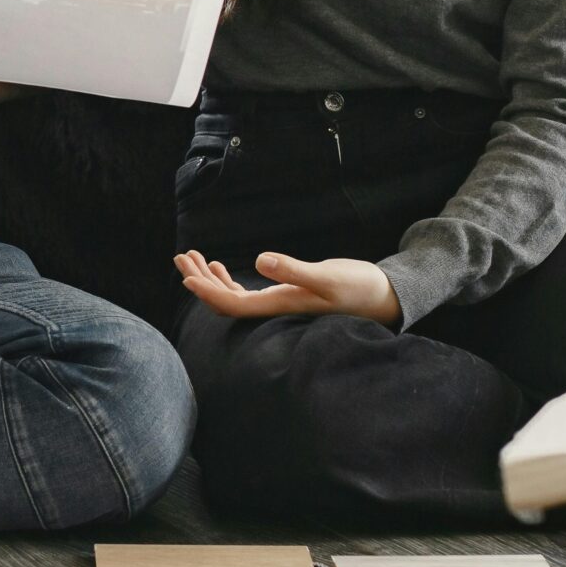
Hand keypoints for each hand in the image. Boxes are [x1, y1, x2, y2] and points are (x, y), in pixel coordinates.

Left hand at [173, 248, 400, 324]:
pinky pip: (248, 292)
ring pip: (234, 296)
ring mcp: (280, 302)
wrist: (385, 298)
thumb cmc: (360, 287)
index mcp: (280, 305)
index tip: (186, 278)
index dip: (207, 293)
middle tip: (180, 258)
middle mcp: (275, 308)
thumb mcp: (328, 275)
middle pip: (226, 302)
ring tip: (190, 258)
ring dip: (210, 279)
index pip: (233, 306)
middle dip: (200, 281)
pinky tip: (218, 266)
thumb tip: (260, 262)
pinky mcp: (287, 295)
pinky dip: (228, 279)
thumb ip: (295, 270)